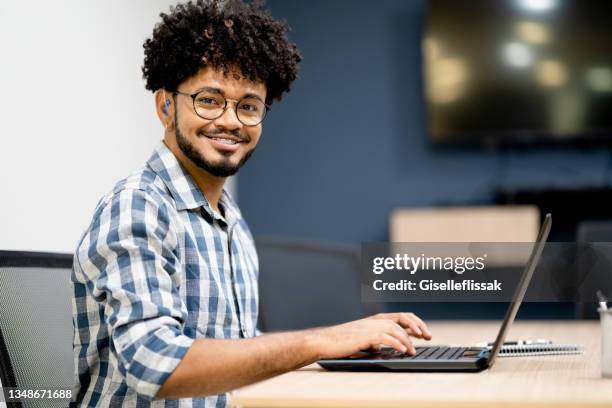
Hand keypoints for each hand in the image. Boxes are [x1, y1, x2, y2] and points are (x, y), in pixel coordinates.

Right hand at [308, 312, 431, 359]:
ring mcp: (370, 326)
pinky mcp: (366, 335)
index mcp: (375, 319)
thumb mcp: (364, 338)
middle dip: (418, 326)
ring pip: (397, 328)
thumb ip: (378, 339)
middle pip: (403, 318)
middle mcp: (375, 320)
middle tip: (427, 336)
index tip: (424, 333)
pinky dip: (397, 344)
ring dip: (408, 340)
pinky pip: (387, 338)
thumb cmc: (342, 341)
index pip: (401, 316)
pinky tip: (403, 350)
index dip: (415, 322)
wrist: (324, 341)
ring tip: (413, 350)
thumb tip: (391, 345)